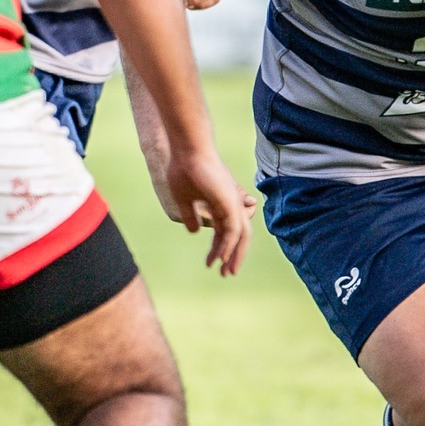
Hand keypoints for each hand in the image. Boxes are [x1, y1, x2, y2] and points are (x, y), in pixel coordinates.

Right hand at [163, 145, 254, 275]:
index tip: (211, 263)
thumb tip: (194, 232)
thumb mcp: (185, 199)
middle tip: (227, 274)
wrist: (186, 151)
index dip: (220, 249)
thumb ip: (191, 216)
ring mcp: (232, 202)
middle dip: (233, 256)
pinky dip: (229, 246)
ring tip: (226, 272)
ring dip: (234, 256)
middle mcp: (231, 204)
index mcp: (221, 203)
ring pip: (241, 236)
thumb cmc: (183, 170)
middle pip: (240, 236)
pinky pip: (233, 230)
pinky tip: (221, 258)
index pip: (227, 232)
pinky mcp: (230, 202)